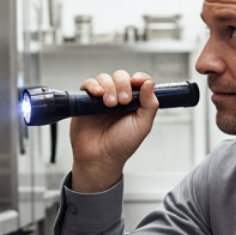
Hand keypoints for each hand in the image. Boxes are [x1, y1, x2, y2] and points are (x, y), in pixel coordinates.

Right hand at [68, 70, 157, 192]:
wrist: (100, 158)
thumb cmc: (121, 145)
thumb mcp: (143, 125)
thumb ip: (149, 104)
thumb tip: (149, 83)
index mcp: (134, 102)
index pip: (138, 81)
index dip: (139, 78)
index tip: (138, 82)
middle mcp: (118, 97)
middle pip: (121, 76)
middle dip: (123, 85)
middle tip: (123, 102)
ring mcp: (101, 98)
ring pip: (105, 78)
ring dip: (109, 88)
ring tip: (109, 104)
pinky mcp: (86, 101)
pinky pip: (88, 84)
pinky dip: (93, 86)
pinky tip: (97, 94)